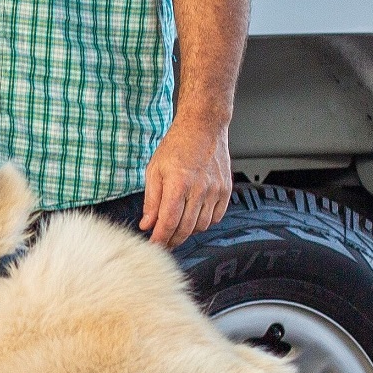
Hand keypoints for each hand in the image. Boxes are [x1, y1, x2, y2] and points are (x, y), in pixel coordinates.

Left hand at [140, 119, 233, 246]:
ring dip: (188, 231)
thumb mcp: (154, 169)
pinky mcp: (225, 190)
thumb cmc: (177, 145)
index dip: (160, 238)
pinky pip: (215, 217)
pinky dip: (204, 222)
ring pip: (201, 226)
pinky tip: (193, 216)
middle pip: (185, 228)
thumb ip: (151, 200)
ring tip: (177, 226)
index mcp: (178, 183)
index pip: (168, 222)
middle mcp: (199, 189)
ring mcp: (215, 190)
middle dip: (172, 240)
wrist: (203, 127)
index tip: (154, 245)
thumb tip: (147, 224)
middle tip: (164, 241)